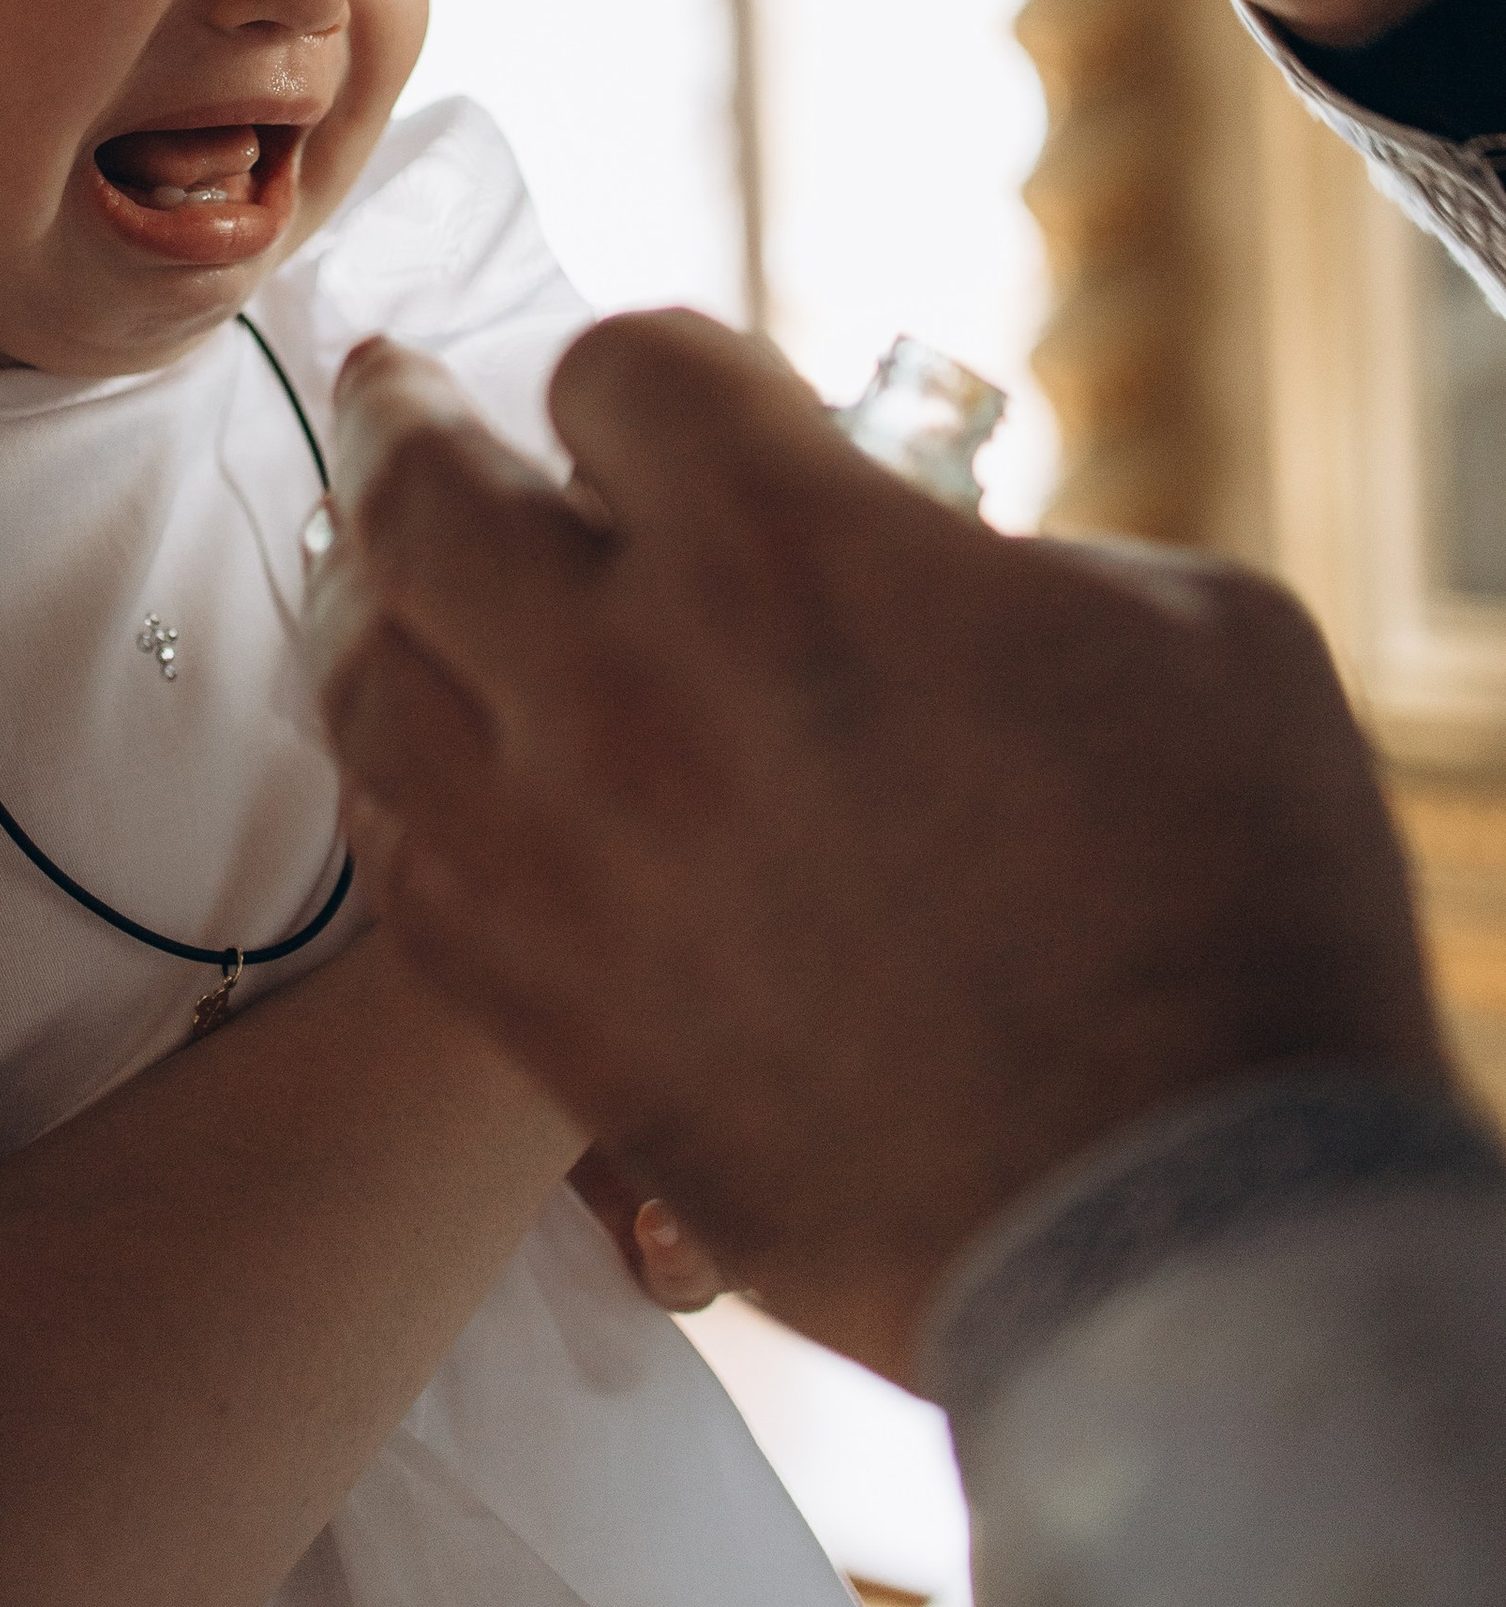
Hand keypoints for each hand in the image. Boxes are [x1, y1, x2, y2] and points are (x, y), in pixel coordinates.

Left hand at [309, 320, 1444, 1386]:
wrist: (1191, 1234)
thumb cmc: (1238, 911)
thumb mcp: (1186, 629)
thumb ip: (1001, 557)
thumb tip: (924, 570)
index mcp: (787, 546)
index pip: (618, 372)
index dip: (648, 376)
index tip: (672, 402)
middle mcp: (627, 682)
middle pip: (425, 500)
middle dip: (402, 422)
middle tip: (386, 391)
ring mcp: (559, 860)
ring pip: (367, 686)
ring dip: (371, 610)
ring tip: (384, 582)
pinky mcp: (545, 1020)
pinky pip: (398, 868)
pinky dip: (396, 790)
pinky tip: (427, 772)